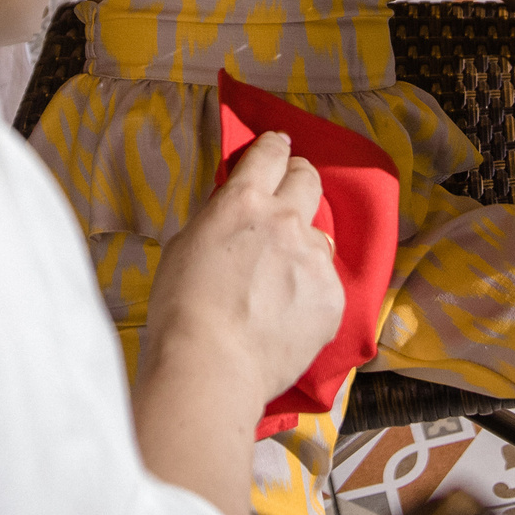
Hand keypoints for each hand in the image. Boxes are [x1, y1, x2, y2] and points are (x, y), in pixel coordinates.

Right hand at [142, 132, 343, 407]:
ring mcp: (315, 259)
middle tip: (288, 193)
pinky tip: (284, 315)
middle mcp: (287, 221)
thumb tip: (235, 212)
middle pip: (308, 179)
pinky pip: (325, 282)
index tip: (277, 148)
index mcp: (244, 201)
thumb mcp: (186, 246)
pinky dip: (308, 291)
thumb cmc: (182, 310)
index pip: (271, 153)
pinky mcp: (333, 296)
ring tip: (276, 281)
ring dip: (301, 247)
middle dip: (298, 179)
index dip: (274, 147)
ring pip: (317, 238)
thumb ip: (219, 220)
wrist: (211, 366)